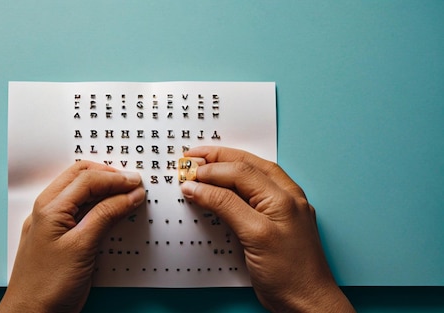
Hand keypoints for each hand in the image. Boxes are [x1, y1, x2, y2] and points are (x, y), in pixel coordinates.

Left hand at [0, 161, 144, 312]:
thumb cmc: (48, 286)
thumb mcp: (82, 246)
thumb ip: (106, 215)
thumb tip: (129, 195)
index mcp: (50, 207)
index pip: (87, 179)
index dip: (115, 178)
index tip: (138, 184)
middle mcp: (48, 210)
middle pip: (81, 177)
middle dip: (108, 176)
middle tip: (133, 184)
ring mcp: (51, 223)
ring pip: (79, 191)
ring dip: (103, 188)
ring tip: (126, 195)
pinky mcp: (58, 237)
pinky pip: (79, 210)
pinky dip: (98, 205)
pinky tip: (112, 213)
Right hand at [180, 146, 353, 311]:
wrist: (307, 304)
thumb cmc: (289, 274)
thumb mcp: (254, 235)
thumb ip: (226, 206)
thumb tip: (198, 188)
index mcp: (283, 196)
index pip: (241, 172)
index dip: (211, 170)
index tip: (187, 175)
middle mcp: (286, 196)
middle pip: (248, 166)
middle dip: (218, 158)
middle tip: (191, 157)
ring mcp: (283, 208)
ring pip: (254, 175)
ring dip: (228, 166)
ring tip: (205, 162)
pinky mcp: (276, 222)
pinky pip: (255, 193)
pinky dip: (235, 184)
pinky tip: (224, 186)